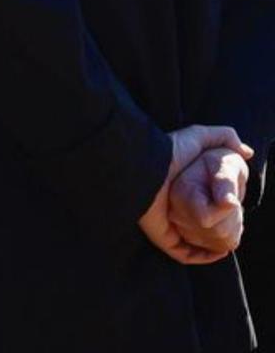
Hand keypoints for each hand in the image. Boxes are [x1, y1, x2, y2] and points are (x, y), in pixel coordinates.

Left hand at [138, 124, 253, 264]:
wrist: (146, 168)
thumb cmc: (169, 152)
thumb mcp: (198, 137)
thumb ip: (222, 137)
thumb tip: (247, 153)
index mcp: (182, 187)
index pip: (208, 204)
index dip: (225, 206)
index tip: (237, 204)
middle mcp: (175, 206)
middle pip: (206, 225)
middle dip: (224, 226)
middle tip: (236, 222)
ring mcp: (169, 224)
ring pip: (200, 241)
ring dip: (217, 241)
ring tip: (230, 234)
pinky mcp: (165, 238)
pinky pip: (187, 254)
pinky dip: (205, 255)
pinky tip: (219, 249)